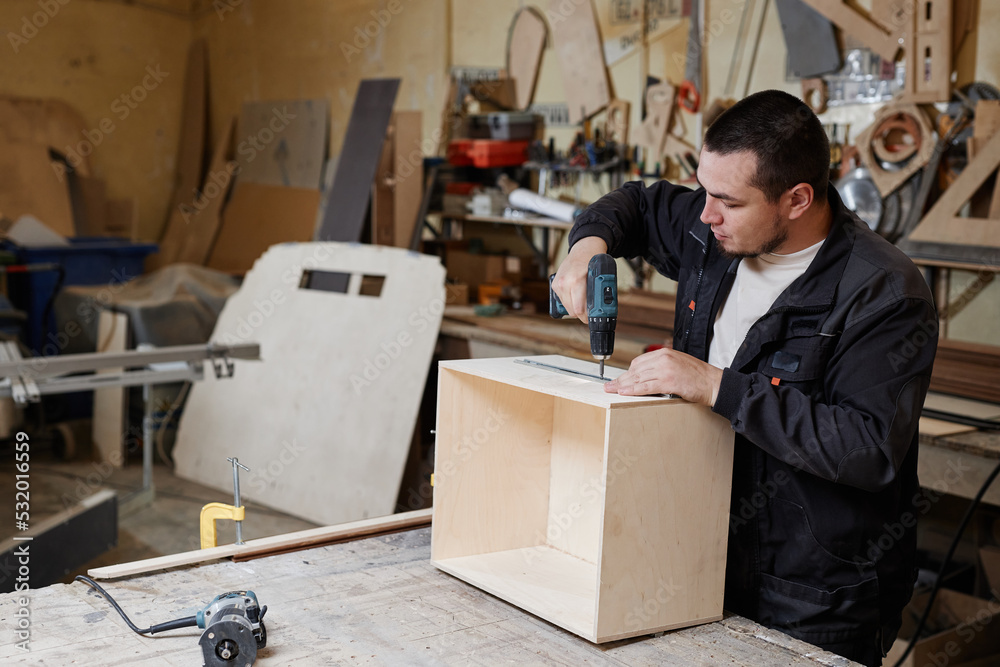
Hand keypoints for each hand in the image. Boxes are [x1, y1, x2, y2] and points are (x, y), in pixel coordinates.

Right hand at [551, 237, 607, 322]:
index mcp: (576, 281)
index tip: (591, 319)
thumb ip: (597, 294)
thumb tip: (599, 311)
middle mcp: (565, 283)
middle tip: (589, 313)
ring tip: (583, 302)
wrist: (583, 249)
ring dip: (575, 307)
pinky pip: (562, 300)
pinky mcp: (554, 285)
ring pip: (566, 308)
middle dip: (581, 314)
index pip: (578, 309)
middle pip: (572, 311)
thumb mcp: (599, 277)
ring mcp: (558, 284)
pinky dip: (569, 301)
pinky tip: (575, 295)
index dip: (586, 317)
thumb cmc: (593, 262)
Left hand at [605, 348, 723, 406]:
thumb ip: (662, 366)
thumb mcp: (678, 364)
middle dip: (621, 379)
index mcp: (665, 353)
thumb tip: (644, 375)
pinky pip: (646, 387)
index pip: (639, 362)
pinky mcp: (669, 381)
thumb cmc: (698, 376)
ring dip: (623, 385)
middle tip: (609, 385)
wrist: (714, 383)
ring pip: (638, 378)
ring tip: (612, 390)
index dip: (627, 372)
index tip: (619, 379)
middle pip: (635, 370)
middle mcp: (663, 359)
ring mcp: (666, 370)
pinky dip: (633, 390)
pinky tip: (624, 393)